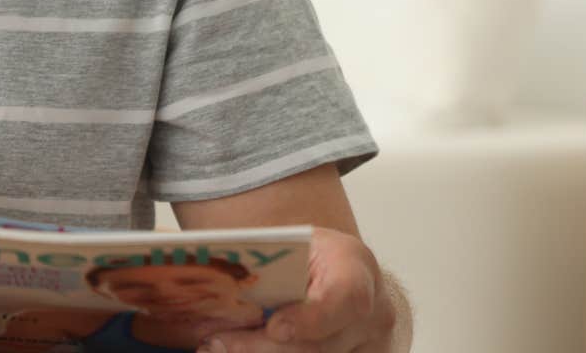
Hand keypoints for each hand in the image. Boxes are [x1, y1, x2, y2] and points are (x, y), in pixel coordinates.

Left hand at [199, 227, 401, 352]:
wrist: (332, 271)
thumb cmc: (304, 256)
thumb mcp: (289, 244)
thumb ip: (261, 263)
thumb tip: (209, 270)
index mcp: (356, 265)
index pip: (347, 297)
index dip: (312, 318)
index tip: (275, 328)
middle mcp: (376, 311)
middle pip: (322, 345)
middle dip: (264, 347)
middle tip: (216, 343)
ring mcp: (374, 345)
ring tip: (218, 347)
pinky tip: (241, 350)